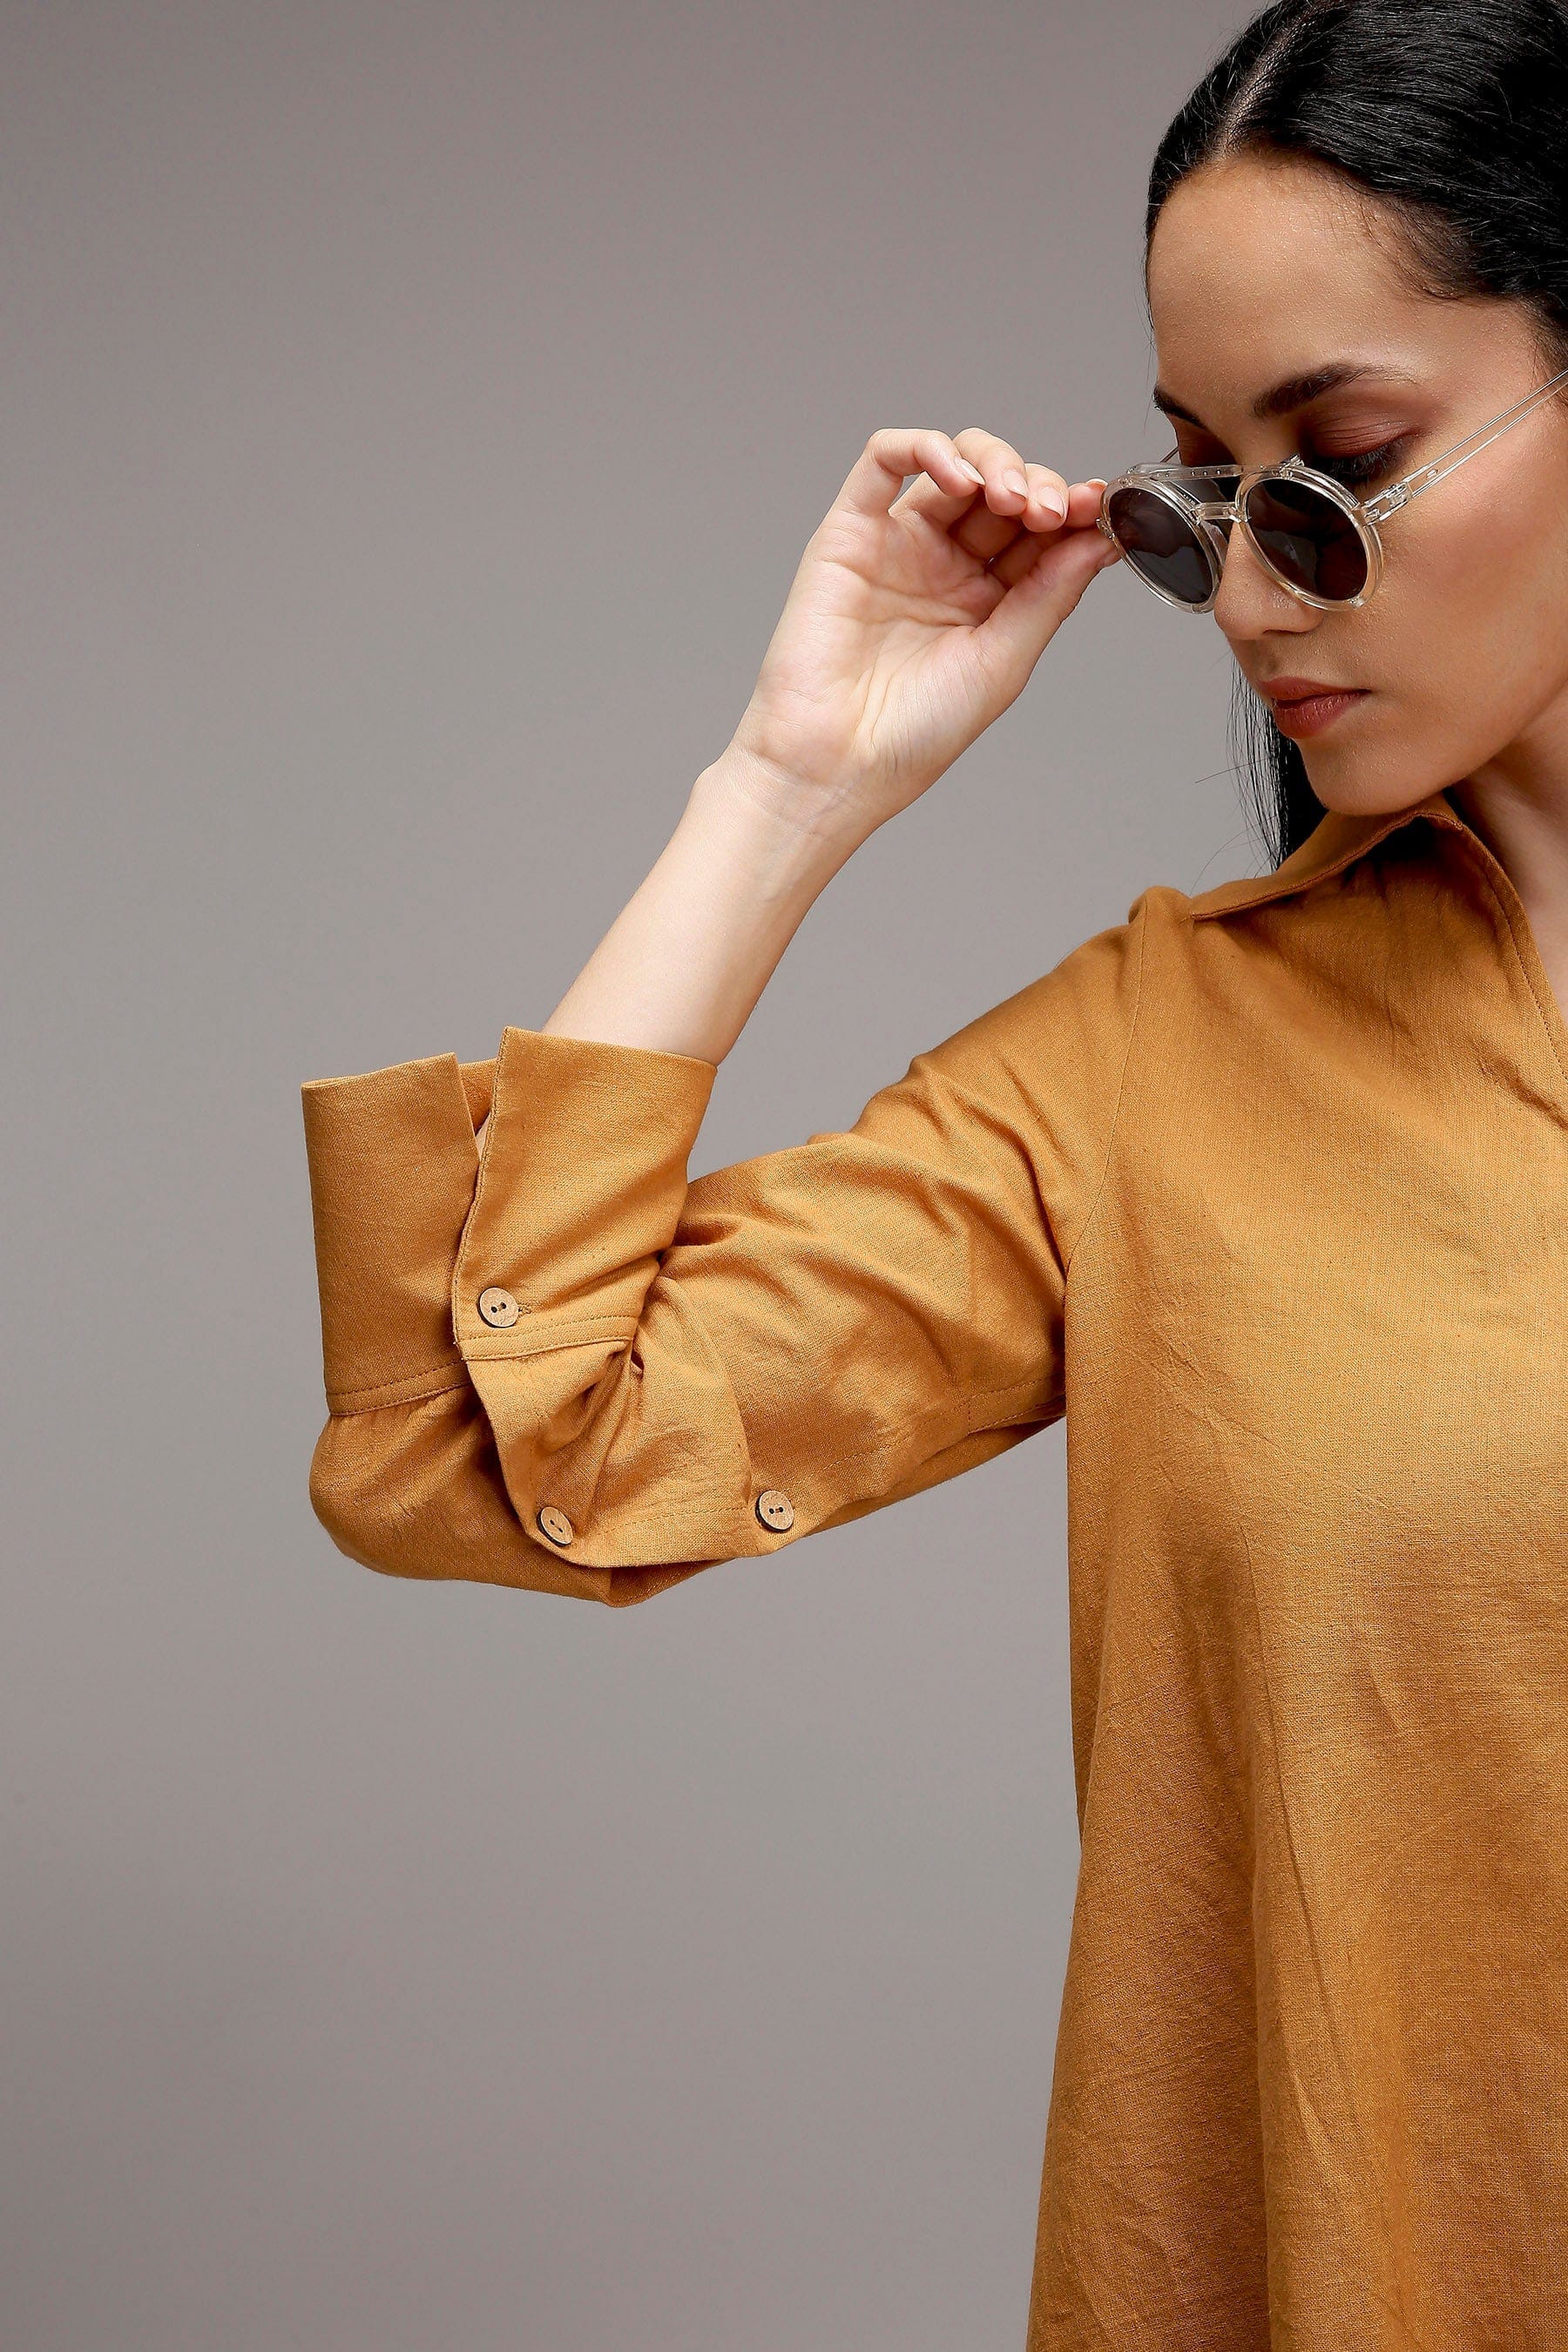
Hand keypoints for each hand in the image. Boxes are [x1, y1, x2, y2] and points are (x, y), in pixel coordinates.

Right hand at [717, 425, 1117, 848]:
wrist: (835, 765)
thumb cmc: (913, 734)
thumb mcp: (1004, 662)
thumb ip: (1050, 594)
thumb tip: (1100, 538)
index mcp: (987, 601)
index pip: (1040, 532)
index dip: (1074, 511)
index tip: (1099, 510)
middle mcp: (944, 566)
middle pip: (1003, 489)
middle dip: (1039, 485)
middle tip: (1053, 511)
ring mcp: (897, 545)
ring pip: (953, 462)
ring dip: (995, 462)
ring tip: (1012, 498)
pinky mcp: (849, 531)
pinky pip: (884, 460)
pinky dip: (927, 449)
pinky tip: (961, 477)